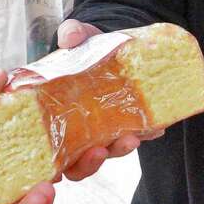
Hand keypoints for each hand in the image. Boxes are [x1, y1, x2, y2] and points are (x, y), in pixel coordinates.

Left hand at [0, 72, 54, 203]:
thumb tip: (4, 74)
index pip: (11, 143)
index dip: (37, 135)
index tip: (60, 122)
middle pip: (21, 174)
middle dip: (50, 164)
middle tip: (73, 153)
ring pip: (19, 203)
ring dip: (43, 190)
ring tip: (58, 176)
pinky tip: (41, 196)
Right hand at [54, 18, 163, 179]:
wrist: (114, 42)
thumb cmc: (86, 48)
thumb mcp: (79, 38)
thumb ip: (72, 35)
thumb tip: (69, 37)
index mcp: (54, 118)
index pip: (48, 152)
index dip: (51, 166)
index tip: (57, 169)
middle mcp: (77, 131)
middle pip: (77, 163)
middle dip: (88, 163)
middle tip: (99, 151)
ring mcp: (104, 129)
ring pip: (109, 151)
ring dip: (120, 149)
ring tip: (132, 138)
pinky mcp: (129, 121)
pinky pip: (138, 133)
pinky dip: (147, 132)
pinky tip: (155, 128)